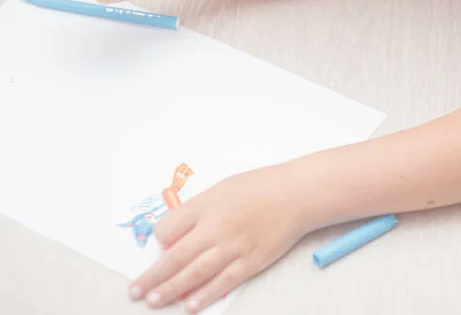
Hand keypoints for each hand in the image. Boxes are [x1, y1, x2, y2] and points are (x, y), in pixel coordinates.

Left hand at [129, 164, 306, 312]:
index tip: (158, 248)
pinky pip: (224, 282)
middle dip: (153, 276)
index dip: (158, 240)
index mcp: (206, 206)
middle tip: (136, 291)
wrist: (295, 195)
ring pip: (195, 274)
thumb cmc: (258, 188)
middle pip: (176, 256)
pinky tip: (189, 306)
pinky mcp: (251, 262)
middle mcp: (216, 228)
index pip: (169, 228)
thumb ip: (198, 210)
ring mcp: (234, 247)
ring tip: (154, 301)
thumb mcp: (222, 189)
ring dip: (172, 289)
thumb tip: (177, 236)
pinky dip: (205, 295)